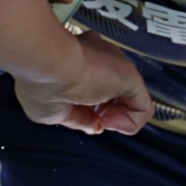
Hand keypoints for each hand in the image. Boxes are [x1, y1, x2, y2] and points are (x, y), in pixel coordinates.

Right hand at [12, 31, 151, 136]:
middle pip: (111, 93)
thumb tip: (96, 127)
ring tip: (100, 119)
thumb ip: (79, 118)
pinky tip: (109, 121)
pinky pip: (143, 108)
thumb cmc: (42, 85)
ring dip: (116, 119)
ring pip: (129, 100)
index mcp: (76, 60)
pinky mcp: (130, 77)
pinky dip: (130, 123)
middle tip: (91, 118)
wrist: (49, 64)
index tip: (73, 114)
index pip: (92, 88)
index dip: (88, 109)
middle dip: (101, 112)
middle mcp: (98, 59)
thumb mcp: (54, 112)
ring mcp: (115, 67)